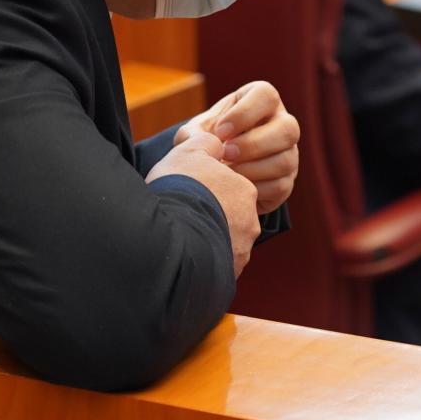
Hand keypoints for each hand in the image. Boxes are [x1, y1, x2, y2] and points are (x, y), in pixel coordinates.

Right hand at [146, 133, 259, 275]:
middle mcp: (249, 223)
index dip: (208, 191)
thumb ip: (207, 143)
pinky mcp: (228, 276)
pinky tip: (184, 261)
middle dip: (212, 219)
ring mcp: (240, 252)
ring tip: (181, 242)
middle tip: (184, 218)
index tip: (189, 194)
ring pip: (225, 245)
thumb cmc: (180, 187)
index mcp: (245, 192)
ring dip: (207, 243)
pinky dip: (203, 266)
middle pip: (231, 219)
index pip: (230, 190)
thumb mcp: (190, 151)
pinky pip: (216, 270)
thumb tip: (217, 143)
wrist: (171, 232)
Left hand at [175, 82, 298, 213]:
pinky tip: (237, 188)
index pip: (266, 95)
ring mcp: (289, 153)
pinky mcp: (287, 180)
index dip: (244, 113)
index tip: (220, 131)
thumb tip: (202, 143)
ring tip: (228, 172)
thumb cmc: (208, 140)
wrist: (215, 172)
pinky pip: (281, 186)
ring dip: (253, 169)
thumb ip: (193, 134)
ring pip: (287, 160)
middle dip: (253, 144)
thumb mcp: (197, 131)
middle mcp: (283, 123)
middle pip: (288, 128)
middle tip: (226, 154)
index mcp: (261, 100)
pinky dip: (256, 189)